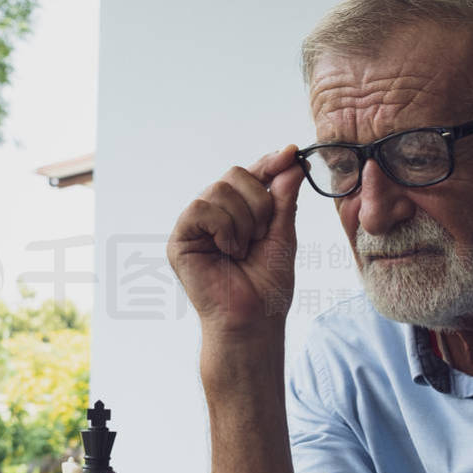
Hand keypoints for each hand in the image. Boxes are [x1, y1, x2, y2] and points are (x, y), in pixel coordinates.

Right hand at [167, 146, 305, 336]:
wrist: (253, 320)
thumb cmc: (267, 285)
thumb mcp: (283, 234)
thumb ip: (283, 198)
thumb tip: (291, 160)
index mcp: (237, 212)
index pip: (250, 174)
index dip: (269, 163)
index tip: (292, 153)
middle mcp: (214, 214)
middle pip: (235, 174)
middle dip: (259, 201)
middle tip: (263, 233)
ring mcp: (195, 225)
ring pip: (220, 190)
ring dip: (243, 221)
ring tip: (244, 250)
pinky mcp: (180, 238)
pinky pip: (201, 208)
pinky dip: (223, 228)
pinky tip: (228, 251)